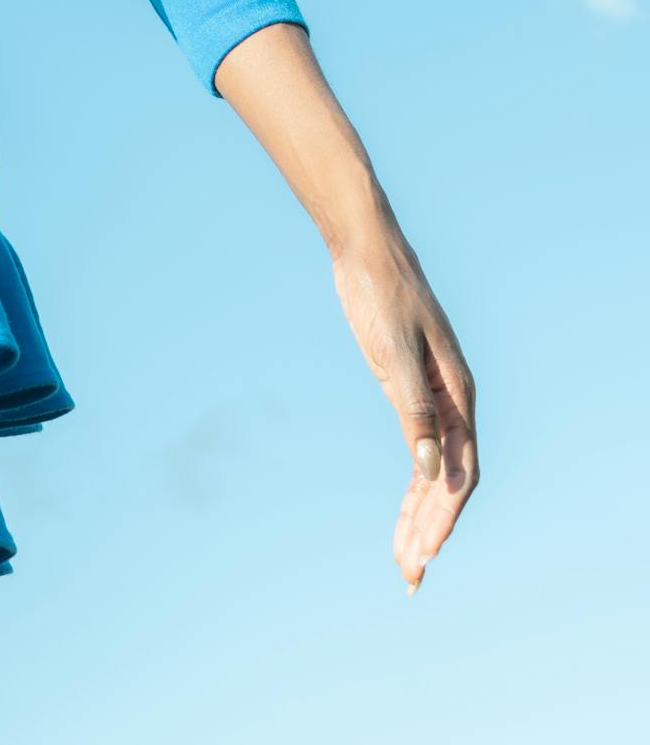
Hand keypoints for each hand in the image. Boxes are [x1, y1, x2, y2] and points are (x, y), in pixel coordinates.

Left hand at [330, 223, 478, 593]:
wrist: (366, 252)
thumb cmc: (383, 294)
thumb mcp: (395, 351)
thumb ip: (412, 410)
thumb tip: (429, 469)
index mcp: (458, 395)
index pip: (460, 472)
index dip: (444, 516)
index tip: (425, 553)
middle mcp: (451, 403)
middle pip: (449, 482)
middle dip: (432, 529)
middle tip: (410, 574)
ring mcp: (430, 400)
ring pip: (433, 473)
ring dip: (421, 517)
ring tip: (404, 560)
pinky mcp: (407, 392)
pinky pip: (416, 451)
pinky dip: (411, 487)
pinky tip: (403, 516)